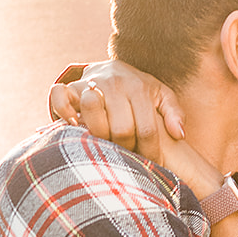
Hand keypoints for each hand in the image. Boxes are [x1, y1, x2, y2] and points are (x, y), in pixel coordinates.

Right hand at [49, 60, 185, 163]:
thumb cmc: (140, 91)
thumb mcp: (161, 97)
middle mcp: (115, 82)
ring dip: (100, 137)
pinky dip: (63, 111)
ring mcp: (91, 83)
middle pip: (121, 128)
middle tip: (129, 158)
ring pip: (94, 112)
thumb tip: (178, 134)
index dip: (149, 152)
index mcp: (139, 87)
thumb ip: (173, 113)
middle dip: (127, 149)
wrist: (113, 71)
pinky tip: (75, 126)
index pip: (146, 129)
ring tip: (108, 149)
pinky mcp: (71, 86)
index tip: (151, 165)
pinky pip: (60, 96)